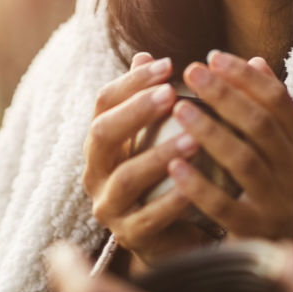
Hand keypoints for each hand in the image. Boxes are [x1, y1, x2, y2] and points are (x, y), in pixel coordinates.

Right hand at [82, 52, 209, 265]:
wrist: (171, 236)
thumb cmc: (165, 174)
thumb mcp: (156, 135)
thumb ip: (150, 99)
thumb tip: (146, 54)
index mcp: (100, 142)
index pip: (104, 103)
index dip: (132, 82)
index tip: (168, 64)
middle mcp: (96, 172)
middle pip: (102, 134)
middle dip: (136, 111)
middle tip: (172, 93)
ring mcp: (109, 207)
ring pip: (126, 177)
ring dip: (160, 155)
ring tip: (195, 139)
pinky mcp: (130, 237)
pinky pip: (149, 218)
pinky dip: (172, 200)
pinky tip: (196, 185)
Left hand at [169, 52, 292, 243]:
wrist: (276, 254)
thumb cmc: (267, 187)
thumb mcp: (277, 149)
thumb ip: (267, 109)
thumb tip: (256, 59)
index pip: (278, 100)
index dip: (246, 76)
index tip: (212, 56)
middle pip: (261, 125)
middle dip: (225, 95)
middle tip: (190, 72)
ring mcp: (278, 203)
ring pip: (244, 161)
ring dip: (210, 131)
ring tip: (179, 109)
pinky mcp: (253, 231)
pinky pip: (224, 206)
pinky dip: (199, 184)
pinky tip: (174, 164)